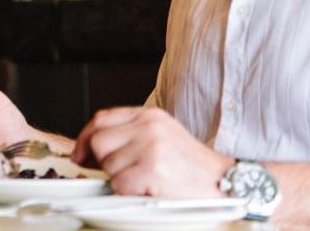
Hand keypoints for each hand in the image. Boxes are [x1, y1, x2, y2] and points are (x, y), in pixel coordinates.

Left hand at [72, 106, 231, 197]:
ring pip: (108, 165)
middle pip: (99, 140)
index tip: (80, 154)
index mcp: (149, 116)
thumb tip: (88, 152)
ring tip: (145, 181)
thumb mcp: (162, 138)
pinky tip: (148, 190)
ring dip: (120, 180)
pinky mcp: (152, 169)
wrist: (228, 184)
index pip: (102, 119)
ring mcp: (151, 147)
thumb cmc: (194, 168)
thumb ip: (130, 137)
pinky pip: (120, 184)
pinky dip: (128, 193)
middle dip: (102, 161)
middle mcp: (149, 127)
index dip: (85, 138)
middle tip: (120, 173)